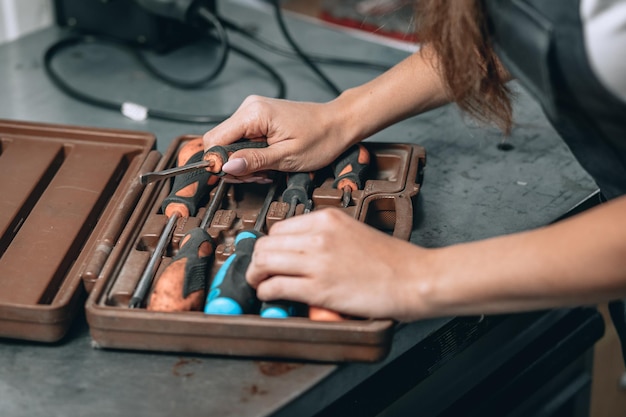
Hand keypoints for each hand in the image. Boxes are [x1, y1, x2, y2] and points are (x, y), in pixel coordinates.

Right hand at [202, 95, 352, 176]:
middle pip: (220, 142)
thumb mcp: (287, 156)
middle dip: (234, 165)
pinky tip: (267, 163)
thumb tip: (227, 166)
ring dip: (244, 163)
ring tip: (266, 171)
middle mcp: (249, 108)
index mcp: (254, 114)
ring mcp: (253, 111)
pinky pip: (243, 140)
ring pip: (230, 143)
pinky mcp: (259, 118)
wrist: (339, 123)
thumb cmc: (321, 138)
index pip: (215, 139)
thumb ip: (254, 161)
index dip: (219, 162)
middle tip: (257, 177)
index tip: (235, 177)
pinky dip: (251, 155)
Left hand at [246, 207, 428, 320]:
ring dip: (255, 276)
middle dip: (257, 260)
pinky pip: (275, 286)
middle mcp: (318, 235)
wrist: (415, 278)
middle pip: (266, 244)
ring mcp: (317, 261)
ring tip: (259, 284)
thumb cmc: (392, 261)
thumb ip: (327, 236)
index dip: (270, 245)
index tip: (269, 256)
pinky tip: (270, 295)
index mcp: (327, 219)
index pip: (279, 228)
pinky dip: (266, 292)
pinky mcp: (319, 288)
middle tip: (259, 272)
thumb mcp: (355, 232)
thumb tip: (302, 251)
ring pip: (264, 262)